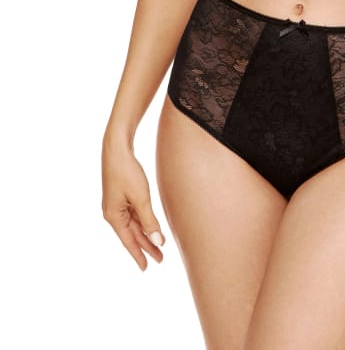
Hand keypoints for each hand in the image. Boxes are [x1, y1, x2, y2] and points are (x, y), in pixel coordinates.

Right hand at [102, 138, 165, 270]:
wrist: (117, 148)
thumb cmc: (127, 172)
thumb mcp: (141, 199)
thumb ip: (149, 221)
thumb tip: (157, 241)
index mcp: (113, 217)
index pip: (128, 241)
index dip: (138, 255)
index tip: (146, 268)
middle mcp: (113, 213)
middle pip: (132, 234)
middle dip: (146, 246)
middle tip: (160, 259)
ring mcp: (117, 204)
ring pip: (134, 224)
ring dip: (146, 234)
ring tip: (159, 245)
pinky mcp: (121, 196)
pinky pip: (134, 214)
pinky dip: (143, 221)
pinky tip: (151, 226)